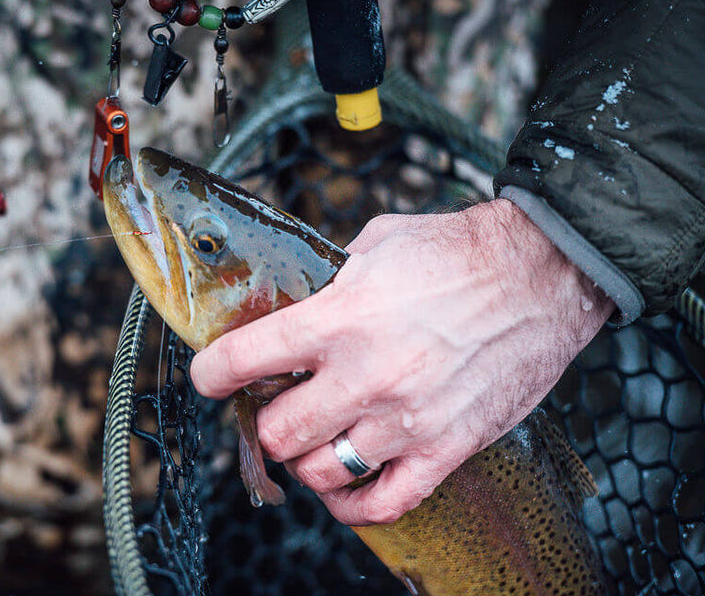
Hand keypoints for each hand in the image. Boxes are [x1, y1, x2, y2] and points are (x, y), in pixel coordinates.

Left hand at [189, 199, 612, 524]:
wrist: (542, 274)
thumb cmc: (456, 252)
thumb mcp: (374, 245)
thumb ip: (327, 280)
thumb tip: (293, 302)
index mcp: (338, 318)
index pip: (242, 361)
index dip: (211, 374)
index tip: (210, 377)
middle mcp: (365, 375)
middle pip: (277, 433)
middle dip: (264, 424)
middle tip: (275, 409)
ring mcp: (407, 420)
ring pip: (322, 472)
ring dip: (306, 461)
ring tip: (314, 441)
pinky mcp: (446, 448)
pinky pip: (385, 503)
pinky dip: (353, 507)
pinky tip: (344, 489)